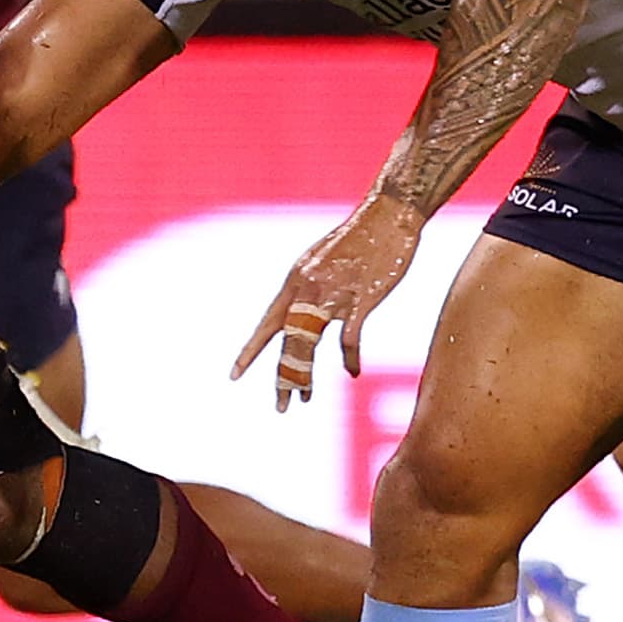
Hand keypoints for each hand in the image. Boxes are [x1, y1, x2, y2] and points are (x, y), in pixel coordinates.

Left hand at [232, 196, 423, 410]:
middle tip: (280, 406)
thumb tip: (301, 313)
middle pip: (287, 341)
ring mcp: (334, 295)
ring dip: (305, 375)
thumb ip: (309, 287)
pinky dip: (349, 358)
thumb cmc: (358, 238)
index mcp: (296, 280)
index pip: (267, 323)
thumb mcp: (322, 260)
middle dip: (282, 377)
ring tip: (304, 397)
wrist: (388, 215)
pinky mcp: (361, 300)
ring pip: (309, 344)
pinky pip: (349, 339)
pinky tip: (351, 371)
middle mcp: (308, 289)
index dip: (251, 350)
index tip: (234, 374)